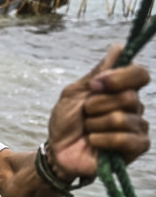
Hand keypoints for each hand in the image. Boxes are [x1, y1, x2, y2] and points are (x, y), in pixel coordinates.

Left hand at [48, 44, 149, 179]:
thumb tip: (118, 47)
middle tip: (85, 114)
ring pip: (122, 117)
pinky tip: (93, 141)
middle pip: (128, 96)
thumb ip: (97, 73)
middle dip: (96, 105)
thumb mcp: (74, 93)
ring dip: (95, 124)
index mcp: (121, 90)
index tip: (96, 84)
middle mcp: (134, 106)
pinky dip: (100, 139)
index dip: (120, 77)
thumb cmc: (66, 121)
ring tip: (87, 130)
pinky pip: (124, 139)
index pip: (139, 74)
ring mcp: (137, 127)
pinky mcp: (136, 147)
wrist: (57, 149)